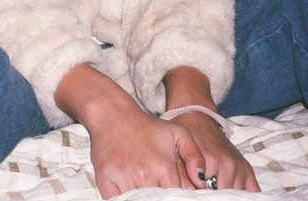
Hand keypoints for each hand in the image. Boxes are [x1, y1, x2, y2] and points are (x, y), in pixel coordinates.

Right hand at [54, 63, 205, 198]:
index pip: (176, 198)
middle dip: (161, 198)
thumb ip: (195, 156)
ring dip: (143, 198)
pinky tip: (132, 193)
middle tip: (160, 188)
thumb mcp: (178, 133)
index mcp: (163, 167)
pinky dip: (125, 200)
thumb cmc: (146, 126)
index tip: (174, 193)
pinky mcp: (105, 181)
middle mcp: (144, 174)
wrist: (113, 114)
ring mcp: (124, 179)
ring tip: (147, 187)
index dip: (176, 198)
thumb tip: (202, 182)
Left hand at [170, 111, 259, 191]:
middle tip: (205, 190)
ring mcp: (239, 165)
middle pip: (223, 196)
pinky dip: (246, 195)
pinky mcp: (246, 167)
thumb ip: (183, 175)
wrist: (198, 117)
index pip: (207, 194)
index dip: (201, 195)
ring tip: (215, 187)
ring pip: (237, 195)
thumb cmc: (187, 135)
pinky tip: (235, 194)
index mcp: (210, 160)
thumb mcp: (179, 152)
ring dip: (227, 195)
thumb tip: (188, 194)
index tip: (197, 192)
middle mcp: (228, 163)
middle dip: (213, 196)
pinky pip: (254, 191)